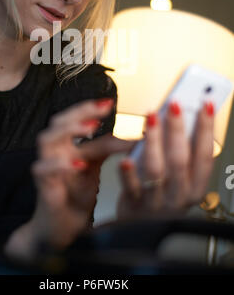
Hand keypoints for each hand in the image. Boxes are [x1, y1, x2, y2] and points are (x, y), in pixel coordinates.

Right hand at [4, 98, 133, 262]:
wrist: (62, 226)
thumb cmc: (76, 195)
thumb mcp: (95, 166)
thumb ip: (107, 147)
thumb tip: (133, 132)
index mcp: (66, 144)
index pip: (74, 118)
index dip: (90, 108)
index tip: (109, 102)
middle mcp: (54, 151)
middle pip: (58, 121)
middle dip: (79, 111)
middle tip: (101, 109)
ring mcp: (46, 166)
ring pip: (46, 139)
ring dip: (68, 130)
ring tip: (91, 128)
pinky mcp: (43, 185)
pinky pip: (43, 169)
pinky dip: (59, 164)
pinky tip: (78, 163)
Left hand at [117, 101, 214, 219]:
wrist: (139, 228)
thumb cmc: (161, 197)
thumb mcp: (180, 178)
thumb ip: (182, 152)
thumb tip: (179, 115)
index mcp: (196, 186)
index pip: (206, 155)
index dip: (206, 129)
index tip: (205, 104)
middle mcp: (180, 195)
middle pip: (181, 159)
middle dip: (178, 129)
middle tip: (174, 105)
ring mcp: (157, 201)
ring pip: (157, 170)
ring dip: (154, 141)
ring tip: (151, 118)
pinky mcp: (135, 205)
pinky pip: (132, 188)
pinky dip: (129, 174)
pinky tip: (125, 159)